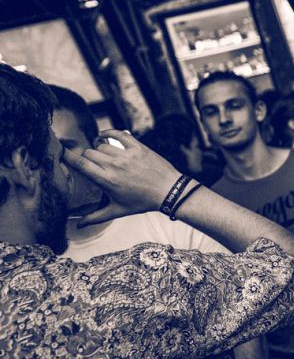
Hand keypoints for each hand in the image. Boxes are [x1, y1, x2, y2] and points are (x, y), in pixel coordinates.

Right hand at [63, 130, 180, 225]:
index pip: (80, 164)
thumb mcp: (118, 210)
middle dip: (86, 157)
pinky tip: (105, 137)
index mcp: (106, 180)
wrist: (169, 191)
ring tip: (103, 157)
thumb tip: (78, 225)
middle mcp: (114, 165)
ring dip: (98, 149)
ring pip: (101, 145)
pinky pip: (118, 134)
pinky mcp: (138, 147)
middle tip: (90, 164)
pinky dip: (108, 133)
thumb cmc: (143, 202)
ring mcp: (126, 154)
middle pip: (88, 153)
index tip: (60, 153)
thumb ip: (96, 216)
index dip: (67, 157)